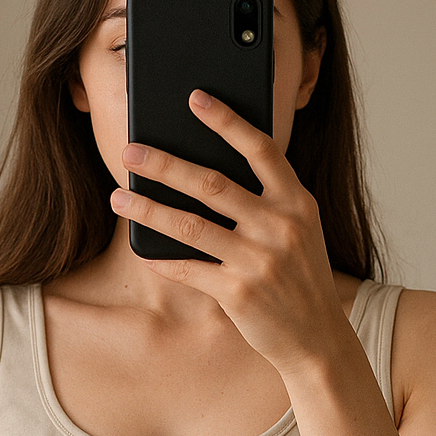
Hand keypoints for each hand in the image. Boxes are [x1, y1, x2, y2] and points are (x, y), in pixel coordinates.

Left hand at [109, 90, 352, 376]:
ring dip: (149, 208)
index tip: (195, 98)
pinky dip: (162, 259)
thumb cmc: (298, 277)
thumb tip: (205, 173)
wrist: (316, 338)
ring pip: (191, 226)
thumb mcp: (299, 230)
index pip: (261, 149)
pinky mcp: (240, 293)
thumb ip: (267, 201)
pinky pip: (189, 269)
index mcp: (297, 202)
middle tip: (130, 150)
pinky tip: (142, 249)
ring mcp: (260, 261)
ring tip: (119, 197)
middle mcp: (280, 226)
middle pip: (212, 183)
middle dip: (165, 164)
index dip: (227, 121)